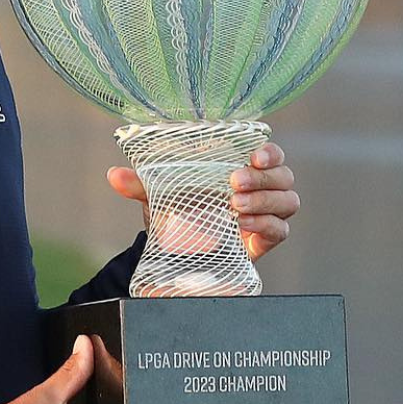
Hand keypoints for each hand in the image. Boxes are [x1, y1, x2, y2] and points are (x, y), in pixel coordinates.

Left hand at [106, 139, 299, 262]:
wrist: (174, 251)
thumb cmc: (174, 211)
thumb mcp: (156, 195)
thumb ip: (138, 185)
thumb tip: (113, 175)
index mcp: (239, 167)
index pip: (269, 153)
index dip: (269, 152)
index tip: (254, 155)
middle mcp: (257, 189)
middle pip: (284, 177)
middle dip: (262, 178)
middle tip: (233, 183)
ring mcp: (263, 214)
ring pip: (288, 201)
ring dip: (265, 201)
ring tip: (235, 207)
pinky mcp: (263, 240)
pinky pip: (280, 230)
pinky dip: (266, 225)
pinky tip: (243, 226)